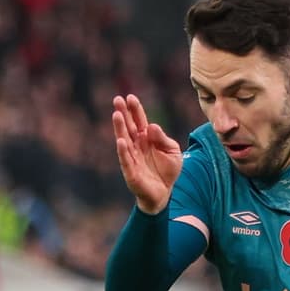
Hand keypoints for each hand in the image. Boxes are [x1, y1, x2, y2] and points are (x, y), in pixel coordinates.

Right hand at [113, 94, 183, 213]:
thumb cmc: (167, 170)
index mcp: (147, 139)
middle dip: (123, 113)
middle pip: (129, 127)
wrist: (164, 193)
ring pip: (124, 140)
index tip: (130, 97)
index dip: (135, 110)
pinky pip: (126, 160)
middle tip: (117, 99)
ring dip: (120, 128)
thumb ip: (164, 139)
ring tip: (116, 115)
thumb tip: (152, 126)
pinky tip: (121, 141)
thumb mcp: (173, 151)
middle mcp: (137, 145)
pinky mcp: (131, 172)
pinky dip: (123, 151)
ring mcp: (132, 158)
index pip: (140, 121)